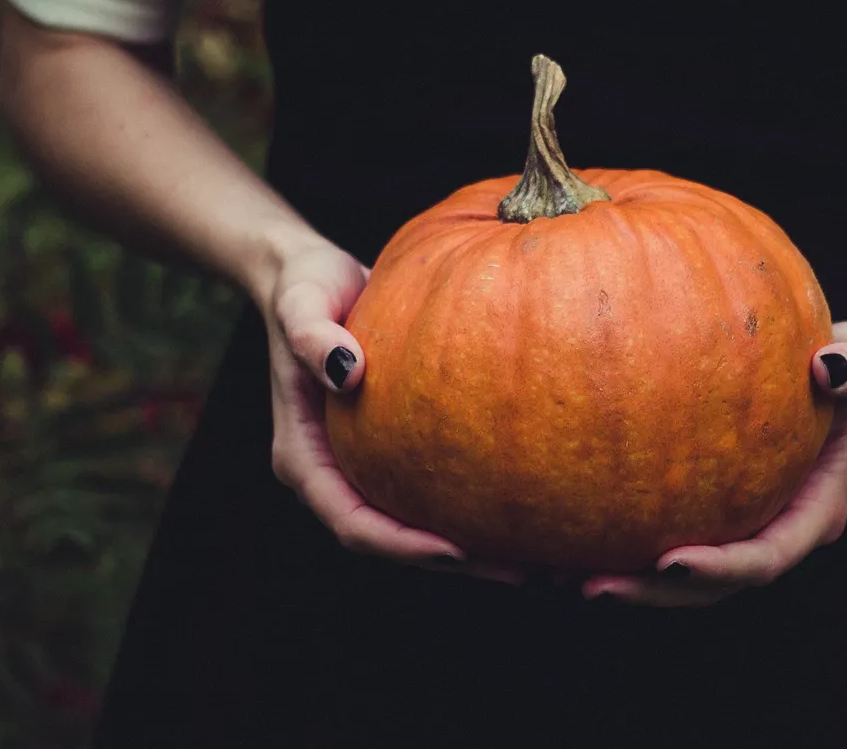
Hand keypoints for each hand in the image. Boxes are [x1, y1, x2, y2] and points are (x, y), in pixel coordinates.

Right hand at [257, 236, 522, 584]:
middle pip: (394, 540)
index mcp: (304, 459)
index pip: (352, 523)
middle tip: (524, 570)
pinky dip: (478, 504)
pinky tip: (533, 503)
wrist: (313, 277)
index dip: (402, 545)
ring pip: (420, 525)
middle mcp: (335, 474)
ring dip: (476, 548)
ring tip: (544, 556)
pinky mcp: (396, 450)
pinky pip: (438, 489)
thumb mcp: (301, 303)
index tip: (456, 550)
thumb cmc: (305, 287)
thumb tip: (348, 372)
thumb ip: (312, 336)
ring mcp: (366, 466)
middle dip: (456, 562)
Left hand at [581, 321, 846, 606]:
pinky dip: (615, 538)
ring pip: (678, 575)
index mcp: (813, 513)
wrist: (835, 375)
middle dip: (653, 594)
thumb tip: (829, 368)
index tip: (671, 563)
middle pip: (712, 587)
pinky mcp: (704, 510)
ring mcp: (736, 526)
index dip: (721, 570)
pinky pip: (657, 532)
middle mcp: (771, 531)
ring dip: (625, 581)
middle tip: (592, 587)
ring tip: (558, 575)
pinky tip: (561, 530)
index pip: (767, 558)